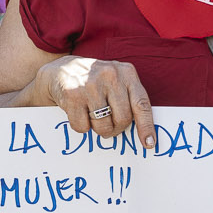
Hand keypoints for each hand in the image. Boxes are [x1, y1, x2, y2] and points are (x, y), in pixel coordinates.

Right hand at [37, 57, 155, 150]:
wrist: (62, 70)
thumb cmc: (96, 81)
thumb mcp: (117, 80)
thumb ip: (129, 98)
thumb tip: (143, 131)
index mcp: (127, 72)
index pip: (141, 104)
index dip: (146, 126)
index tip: (149, 143)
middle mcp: (111, 76)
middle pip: (123, 119)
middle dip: (116, 128)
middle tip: (109, 125)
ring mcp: (91, 85)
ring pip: (103, 125)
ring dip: (98, 128)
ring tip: (92, 115)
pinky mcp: (73, 95)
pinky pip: (83, 126)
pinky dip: (81, 126)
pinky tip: (78, 111)